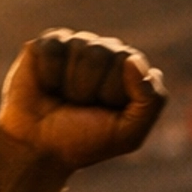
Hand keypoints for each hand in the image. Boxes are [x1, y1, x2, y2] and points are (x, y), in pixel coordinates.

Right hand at [0, 31, 166, 172]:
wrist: (41, 148)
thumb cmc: (87, 140)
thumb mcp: (129, 134)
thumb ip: (150, 101)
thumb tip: (132, 60)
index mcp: (132, 70)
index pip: (130, 62)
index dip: (113, 94)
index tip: (104, 112)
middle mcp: (107, 51)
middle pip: (103, 53)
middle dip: (90, 89)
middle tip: (82, 107)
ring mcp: (78, 45)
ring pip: (79, 48)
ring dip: (71, 85)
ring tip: (66, 98)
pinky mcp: (48, 43)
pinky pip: (53, 48)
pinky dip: (49, 75)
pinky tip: (48, 86)